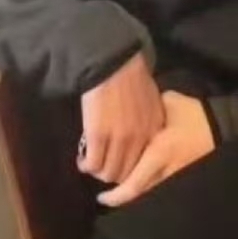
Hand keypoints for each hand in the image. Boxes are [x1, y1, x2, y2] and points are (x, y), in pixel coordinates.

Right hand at [78, 52, 164, 184]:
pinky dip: (86, 165)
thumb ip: (150, 122)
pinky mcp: (98, 136)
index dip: (133, 169)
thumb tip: (142, 137)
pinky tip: (82, 160)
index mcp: (155, 131)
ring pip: (109, 172)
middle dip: (114, 174)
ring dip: (98, 172)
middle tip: (104, 167)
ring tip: (91, 164)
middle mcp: (140, 140)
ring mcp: (119, 139)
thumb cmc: (131, 77)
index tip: (122, 165)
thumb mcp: (152, 102)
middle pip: (128, 173)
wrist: (113, 63)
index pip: (147, 164)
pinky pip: (93, 163)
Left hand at [97, 91, 214, 206]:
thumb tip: (129, 110)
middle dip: (122, 198)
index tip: (101, 197)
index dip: (115, 196)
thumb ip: (146, 110)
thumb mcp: (168, 104)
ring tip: (120, 189)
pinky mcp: (185, 176)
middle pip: (139, 195)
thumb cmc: (195, 114)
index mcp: (159, 154)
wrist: (224, 125)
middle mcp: (166, 171)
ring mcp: (178, 176)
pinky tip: (142, 182)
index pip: (133, 185)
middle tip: (107, 196)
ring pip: (151, 193)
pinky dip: (149, 187)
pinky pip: (162, 187)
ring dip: (136, 193)